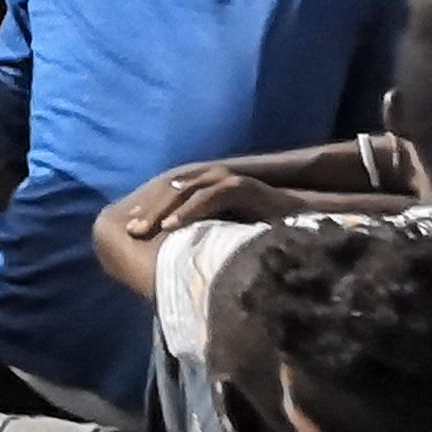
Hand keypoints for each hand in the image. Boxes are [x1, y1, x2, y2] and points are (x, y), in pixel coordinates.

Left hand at [107, 164, 290, 244]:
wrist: (300, 219)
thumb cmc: (261, 228)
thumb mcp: (225, 229)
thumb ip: (204, 232)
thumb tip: (176, 253)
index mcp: (205, 186)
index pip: (169, 194)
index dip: (150, 209)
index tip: (130, 228)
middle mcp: (212, 178)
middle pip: (170, 190)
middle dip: (149, 210)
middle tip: (131, 230)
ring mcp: (225, 179)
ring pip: (184, 191)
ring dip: (162, 211)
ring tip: (145, 229)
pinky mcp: (240, 186)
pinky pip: (207, 198)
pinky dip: (188, 211)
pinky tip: (172, 226)